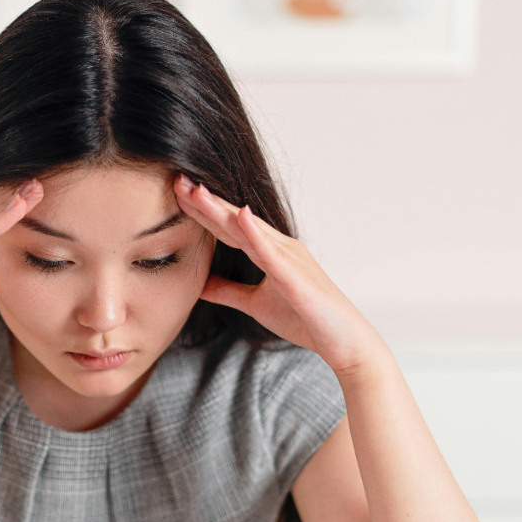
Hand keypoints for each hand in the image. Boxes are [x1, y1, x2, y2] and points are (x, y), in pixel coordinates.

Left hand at [173, 174, 387, 375]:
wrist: (344, 342)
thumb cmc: (306, 320)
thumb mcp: (255, 304)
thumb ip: (228, 291)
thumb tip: (199, 285)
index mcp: (269, 251)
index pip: (228, 227)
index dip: (202, 211)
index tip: (176, 194)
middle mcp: (280, 247)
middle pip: (235, 220)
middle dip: (205, 201)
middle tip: (177, 180)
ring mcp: (290, 258)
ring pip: (249, 230)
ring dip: (222, 209)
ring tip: (198, 190)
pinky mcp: (297, 277)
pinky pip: (272, 253)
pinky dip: (256, 233)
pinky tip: (241, 215)